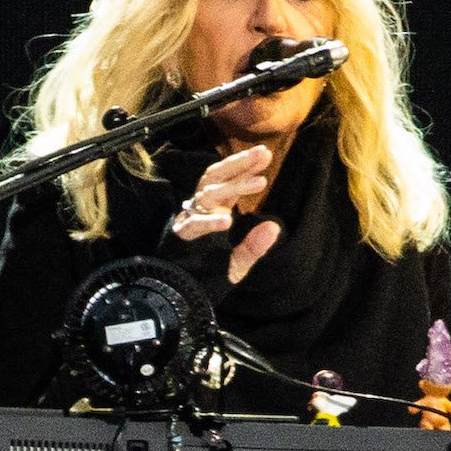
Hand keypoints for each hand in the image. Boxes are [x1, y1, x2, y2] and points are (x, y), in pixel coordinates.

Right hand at [167, 144, 284, 284]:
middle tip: (262, 153)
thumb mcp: (236, 265)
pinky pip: (194, 225)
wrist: (175, 297)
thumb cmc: (204, 276)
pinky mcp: (180, 238)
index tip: (265, 155)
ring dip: (234, 187)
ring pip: (209, 196)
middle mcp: (201, 210)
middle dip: (239, 164)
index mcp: (214, 211)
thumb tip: (275, 228)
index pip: (229, 182)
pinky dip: (210, 222)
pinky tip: (228, 220)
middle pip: (216, 177)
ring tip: (260, 182)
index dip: (245, 167)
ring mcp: (189, 221)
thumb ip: (253, 247)